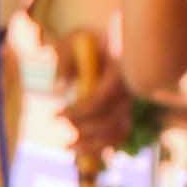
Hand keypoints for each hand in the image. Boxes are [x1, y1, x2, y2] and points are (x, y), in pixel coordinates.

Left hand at [54, 28, 130, 152]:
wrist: (116, 37)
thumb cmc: (92, 38)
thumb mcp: (74, 40)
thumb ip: (64, 60)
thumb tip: (59, 89)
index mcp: (119, 71)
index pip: (99, 99)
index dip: (77, 112)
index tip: (56, 115)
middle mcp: (129, 89)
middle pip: (110, 121)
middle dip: (83, 130)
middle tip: (62, 132)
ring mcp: (130, 100)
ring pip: (120, 131)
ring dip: (96, 145)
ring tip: (70, 149)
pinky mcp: (127, 108)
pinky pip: (122, 132)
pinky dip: (106, 144)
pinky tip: (85, 149)